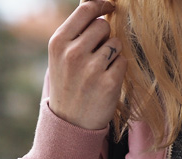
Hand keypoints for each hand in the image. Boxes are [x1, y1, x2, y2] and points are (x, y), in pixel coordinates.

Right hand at [47, 0, 127, 129]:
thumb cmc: (68, 83)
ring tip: (99, 69)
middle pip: (103, 26)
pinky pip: (123, 61)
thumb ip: (75, 28)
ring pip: (115, 43)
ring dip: (113, 53)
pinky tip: (106, 80)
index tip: (110, 6)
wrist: (70, 122)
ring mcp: (91, 69)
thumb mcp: (61, 54)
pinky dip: (118, 68)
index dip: (101, 5)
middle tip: (97, 53)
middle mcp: (73, 54)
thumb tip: (91, 0)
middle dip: (105, 35)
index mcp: (58, 42)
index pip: (86, 10)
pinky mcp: (109, 83)